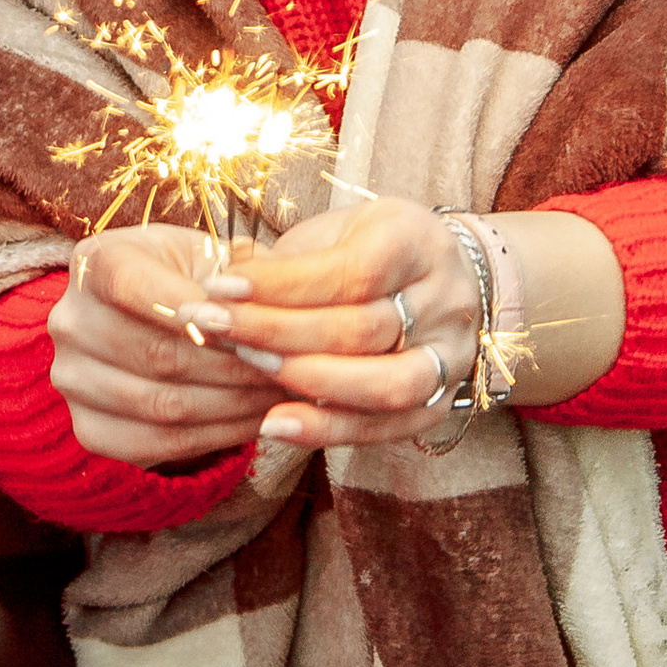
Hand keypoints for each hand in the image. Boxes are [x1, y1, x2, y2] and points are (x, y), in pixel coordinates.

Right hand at [48, 224, 287, 465]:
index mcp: (95, 263)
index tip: (257, 330)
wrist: (158, 323)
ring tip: (280, 398)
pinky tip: (253, 423)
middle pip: (156, 354)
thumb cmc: (195, 280)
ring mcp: (71, 379)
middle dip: (233, 367)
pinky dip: (214, 439)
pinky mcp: (87, 427)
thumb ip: (239, 276)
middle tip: (286, 371)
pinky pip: (156, 445)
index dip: (198, 314)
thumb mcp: (214, 257)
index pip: (135, 288)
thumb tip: (266, 306)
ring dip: (232, 406)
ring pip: (161, 405)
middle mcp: (69, 321)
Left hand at [211, 198, 483, 452]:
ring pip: (385, 384)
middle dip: (279, 333)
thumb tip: (220, 294)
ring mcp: (451, 354)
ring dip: (306, 382)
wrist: (438, 277)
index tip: (218, 288)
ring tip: (247, 367)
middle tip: (216, 329)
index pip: (350, 272)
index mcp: (417, 241)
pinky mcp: (441, 401)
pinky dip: (329, 431)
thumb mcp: (331, 234)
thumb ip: (287, 265)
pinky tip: (275, 425)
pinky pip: (388, 427)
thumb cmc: (366, 250)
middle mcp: (446, 299)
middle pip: (362, 330)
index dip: (279, 285)